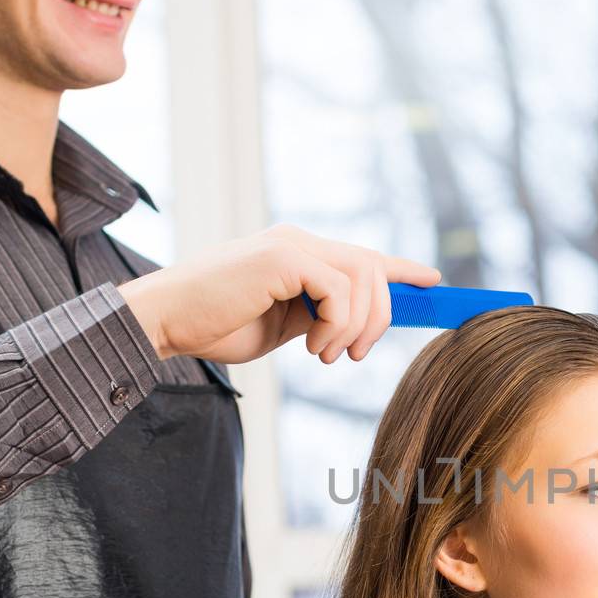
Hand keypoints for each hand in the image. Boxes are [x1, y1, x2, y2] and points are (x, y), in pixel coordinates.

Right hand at [118, 225, 441, 364]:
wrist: (165, 322)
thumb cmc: (214, 326)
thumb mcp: (280, 324)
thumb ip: (315, 316)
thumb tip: (351, 327)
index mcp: (298, 255)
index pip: (362, 257)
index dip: (401, 269)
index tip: (432, 282)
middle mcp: (298, 241)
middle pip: (372, 267)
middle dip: (379, 317)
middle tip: (354, 356)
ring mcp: (290, 245)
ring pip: (362, 277)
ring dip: (356, 326)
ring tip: (327, 355)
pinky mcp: (282, 257)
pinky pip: (338, 290)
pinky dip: (336, 324)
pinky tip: (312, 347)